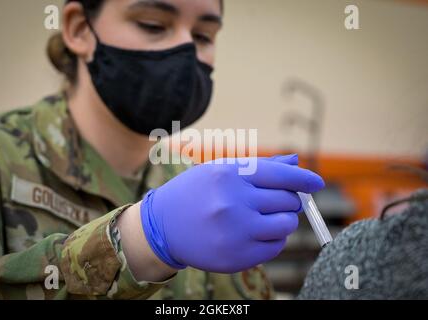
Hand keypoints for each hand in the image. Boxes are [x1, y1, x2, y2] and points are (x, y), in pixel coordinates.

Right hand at [140, 154, 324, 272]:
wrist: (162, 227)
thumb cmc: (194, 193)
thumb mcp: (220, 171)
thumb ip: (259, 167)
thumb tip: (294, 161)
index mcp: (229, 176)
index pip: (279, 174)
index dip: (303, 178)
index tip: (316, 182)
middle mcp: (233, 202)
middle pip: (287, 200)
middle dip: (288, 199)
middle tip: (275, 201)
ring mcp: (236, 232)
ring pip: (286, 224)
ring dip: (283, 220)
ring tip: (265, 218)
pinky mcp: (237, 256)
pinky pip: (275, 247)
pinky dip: (272, 239)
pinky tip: (254, 233)